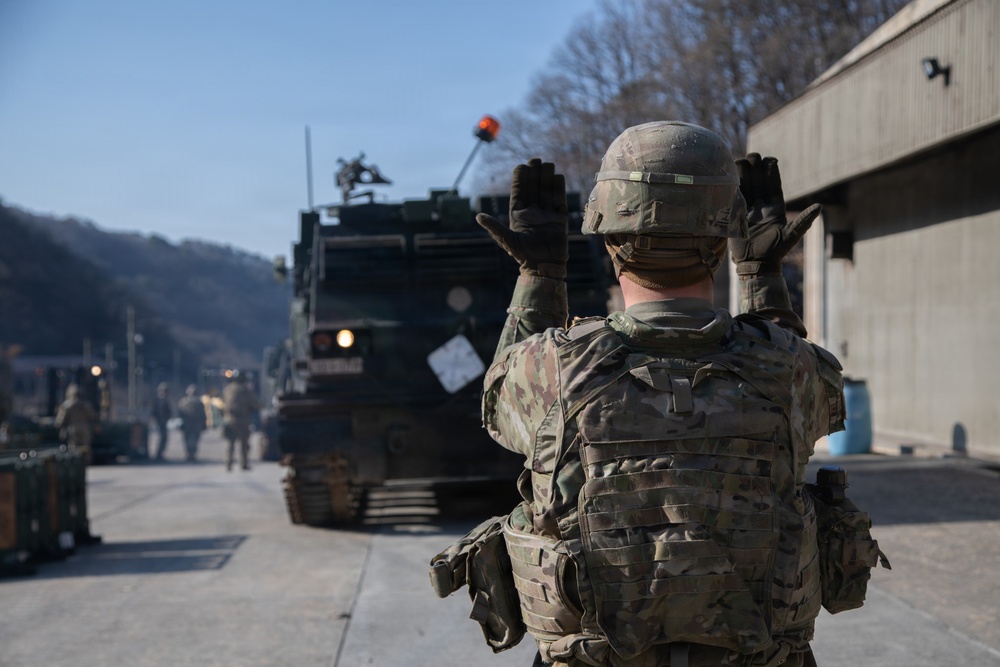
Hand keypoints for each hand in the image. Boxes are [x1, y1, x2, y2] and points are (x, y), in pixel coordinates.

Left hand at [476, 158, 567, 278]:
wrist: (543, 267)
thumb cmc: (523, 255)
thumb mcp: (507, 240)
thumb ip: (494, 227)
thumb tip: (478, 216)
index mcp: (519, 215)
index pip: (519, 193)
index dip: (520, 180)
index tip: (521, 166)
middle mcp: (533, 212)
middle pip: (534, 189)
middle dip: (534, 174)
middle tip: (535, 160)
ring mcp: (547, 215)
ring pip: (546, 192)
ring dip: (547, 178)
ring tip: (547, 164)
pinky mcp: (559, 219)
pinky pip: (559, 201)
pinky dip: (559, 190)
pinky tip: (558, 177)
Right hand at [730, 153, 819, 275]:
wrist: (755, 265)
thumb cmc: (775, 252)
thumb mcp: (790, 236)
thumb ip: (802, 220)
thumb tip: (819, 207)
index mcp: (776, 209)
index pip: (774, 186)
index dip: (772, 172)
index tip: (770, 159)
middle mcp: (762, 207)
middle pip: (759, 183)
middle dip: (756, 169)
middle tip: (753, 155)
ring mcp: (749, 211)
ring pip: (746, 188)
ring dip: (744, 174)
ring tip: (741, 160)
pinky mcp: (736, 217)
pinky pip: (735, 199)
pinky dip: (733, 188)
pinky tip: (730, 176)